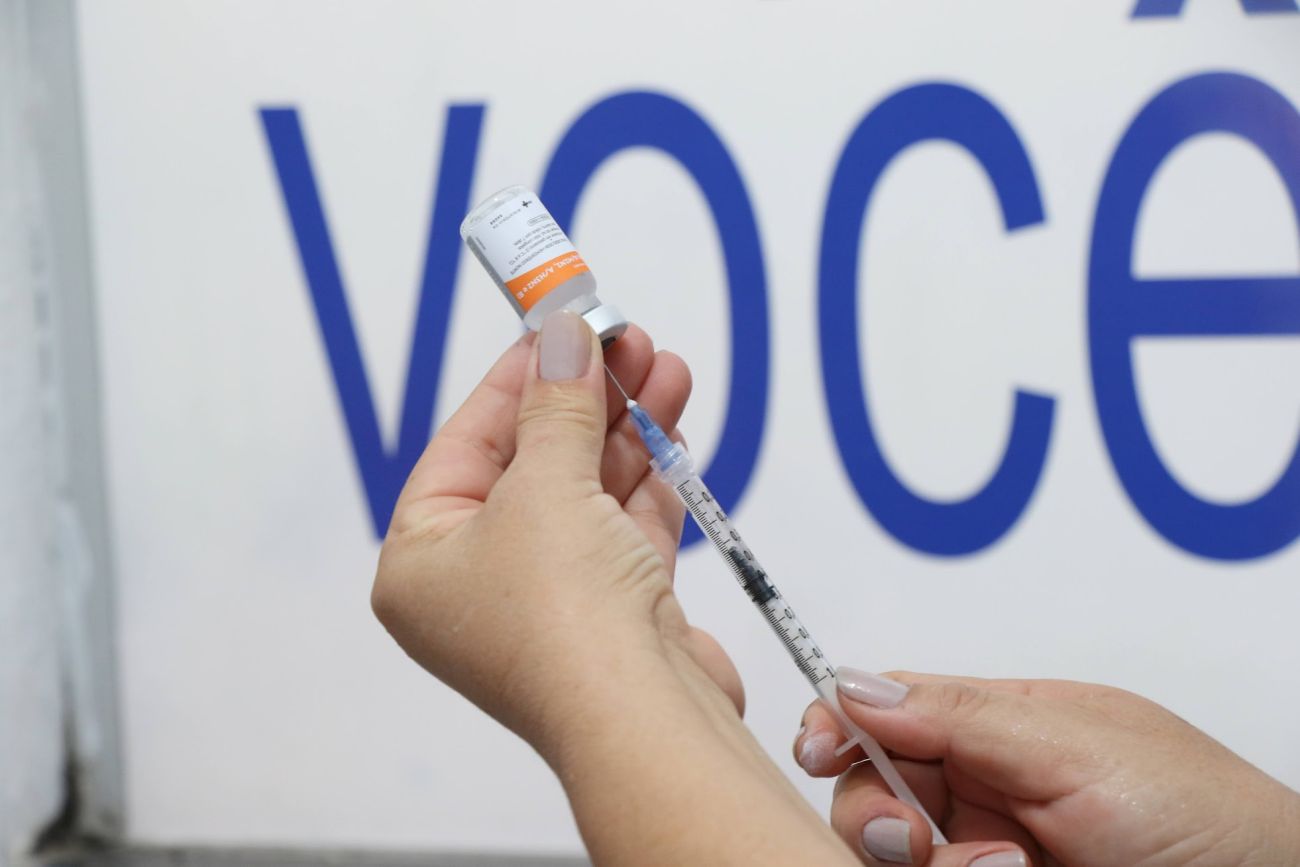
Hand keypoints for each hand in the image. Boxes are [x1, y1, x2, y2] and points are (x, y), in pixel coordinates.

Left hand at [371, 311, 741, 755]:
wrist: (641, 720)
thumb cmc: (562, 617)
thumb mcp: (545, 485)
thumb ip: (557, 404)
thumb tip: (563, 337)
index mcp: (424, 561)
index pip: (464, 446)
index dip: (514, 379)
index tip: (555, 327)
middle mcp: (479, 584)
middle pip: (531, 463)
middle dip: (584, 397)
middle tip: (624, 339)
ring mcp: (550, 601)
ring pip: (586, 490)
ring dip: (627, 426)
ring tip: (663, 364)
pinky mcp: (613, 612)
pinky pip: (623, 526)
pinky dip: (649, 475)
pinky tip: (671, 421)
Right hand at [794, 670, 1299, 866]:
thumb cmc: (1203, 815)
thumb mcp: (1074, 747)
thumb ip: (957, 716)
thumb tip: (853, 684)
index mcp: (1000, 723)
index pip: (891, 709)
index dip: (842, 724)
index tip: (817, 750)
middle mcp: (987, 786)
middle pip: (876, 787)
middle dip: (876, 810)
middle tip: (909, 838)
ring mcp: (991, 849)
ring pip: (898, 851)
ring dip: (926, 859)